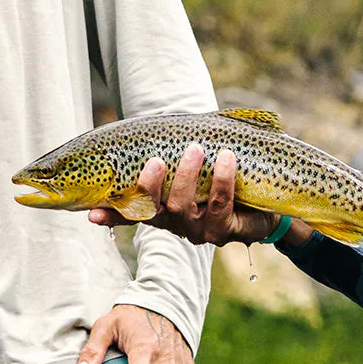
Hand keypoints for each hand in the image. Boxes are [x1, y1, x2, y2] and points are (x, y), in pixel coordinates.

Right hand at [89, 144, 314, 248]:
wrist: (272, 201)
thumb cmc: (227, 174)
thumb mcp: (197, 161)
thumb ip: (173, 149)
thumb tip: (153, 132)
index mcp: (162, 207)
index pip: (129, 213)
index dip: (110, 215)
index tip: (90, 213)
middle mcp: (176, 222)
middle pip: (152, 209)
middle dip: (150, 185)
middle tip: (156, 160)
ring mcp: (200, 230)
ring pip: (182, 207)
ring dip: (188, 176)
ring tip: (197, 149)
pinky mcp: (226, 231)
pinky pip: (219, 205)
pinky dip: (221, 179)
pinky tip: (225, 158)